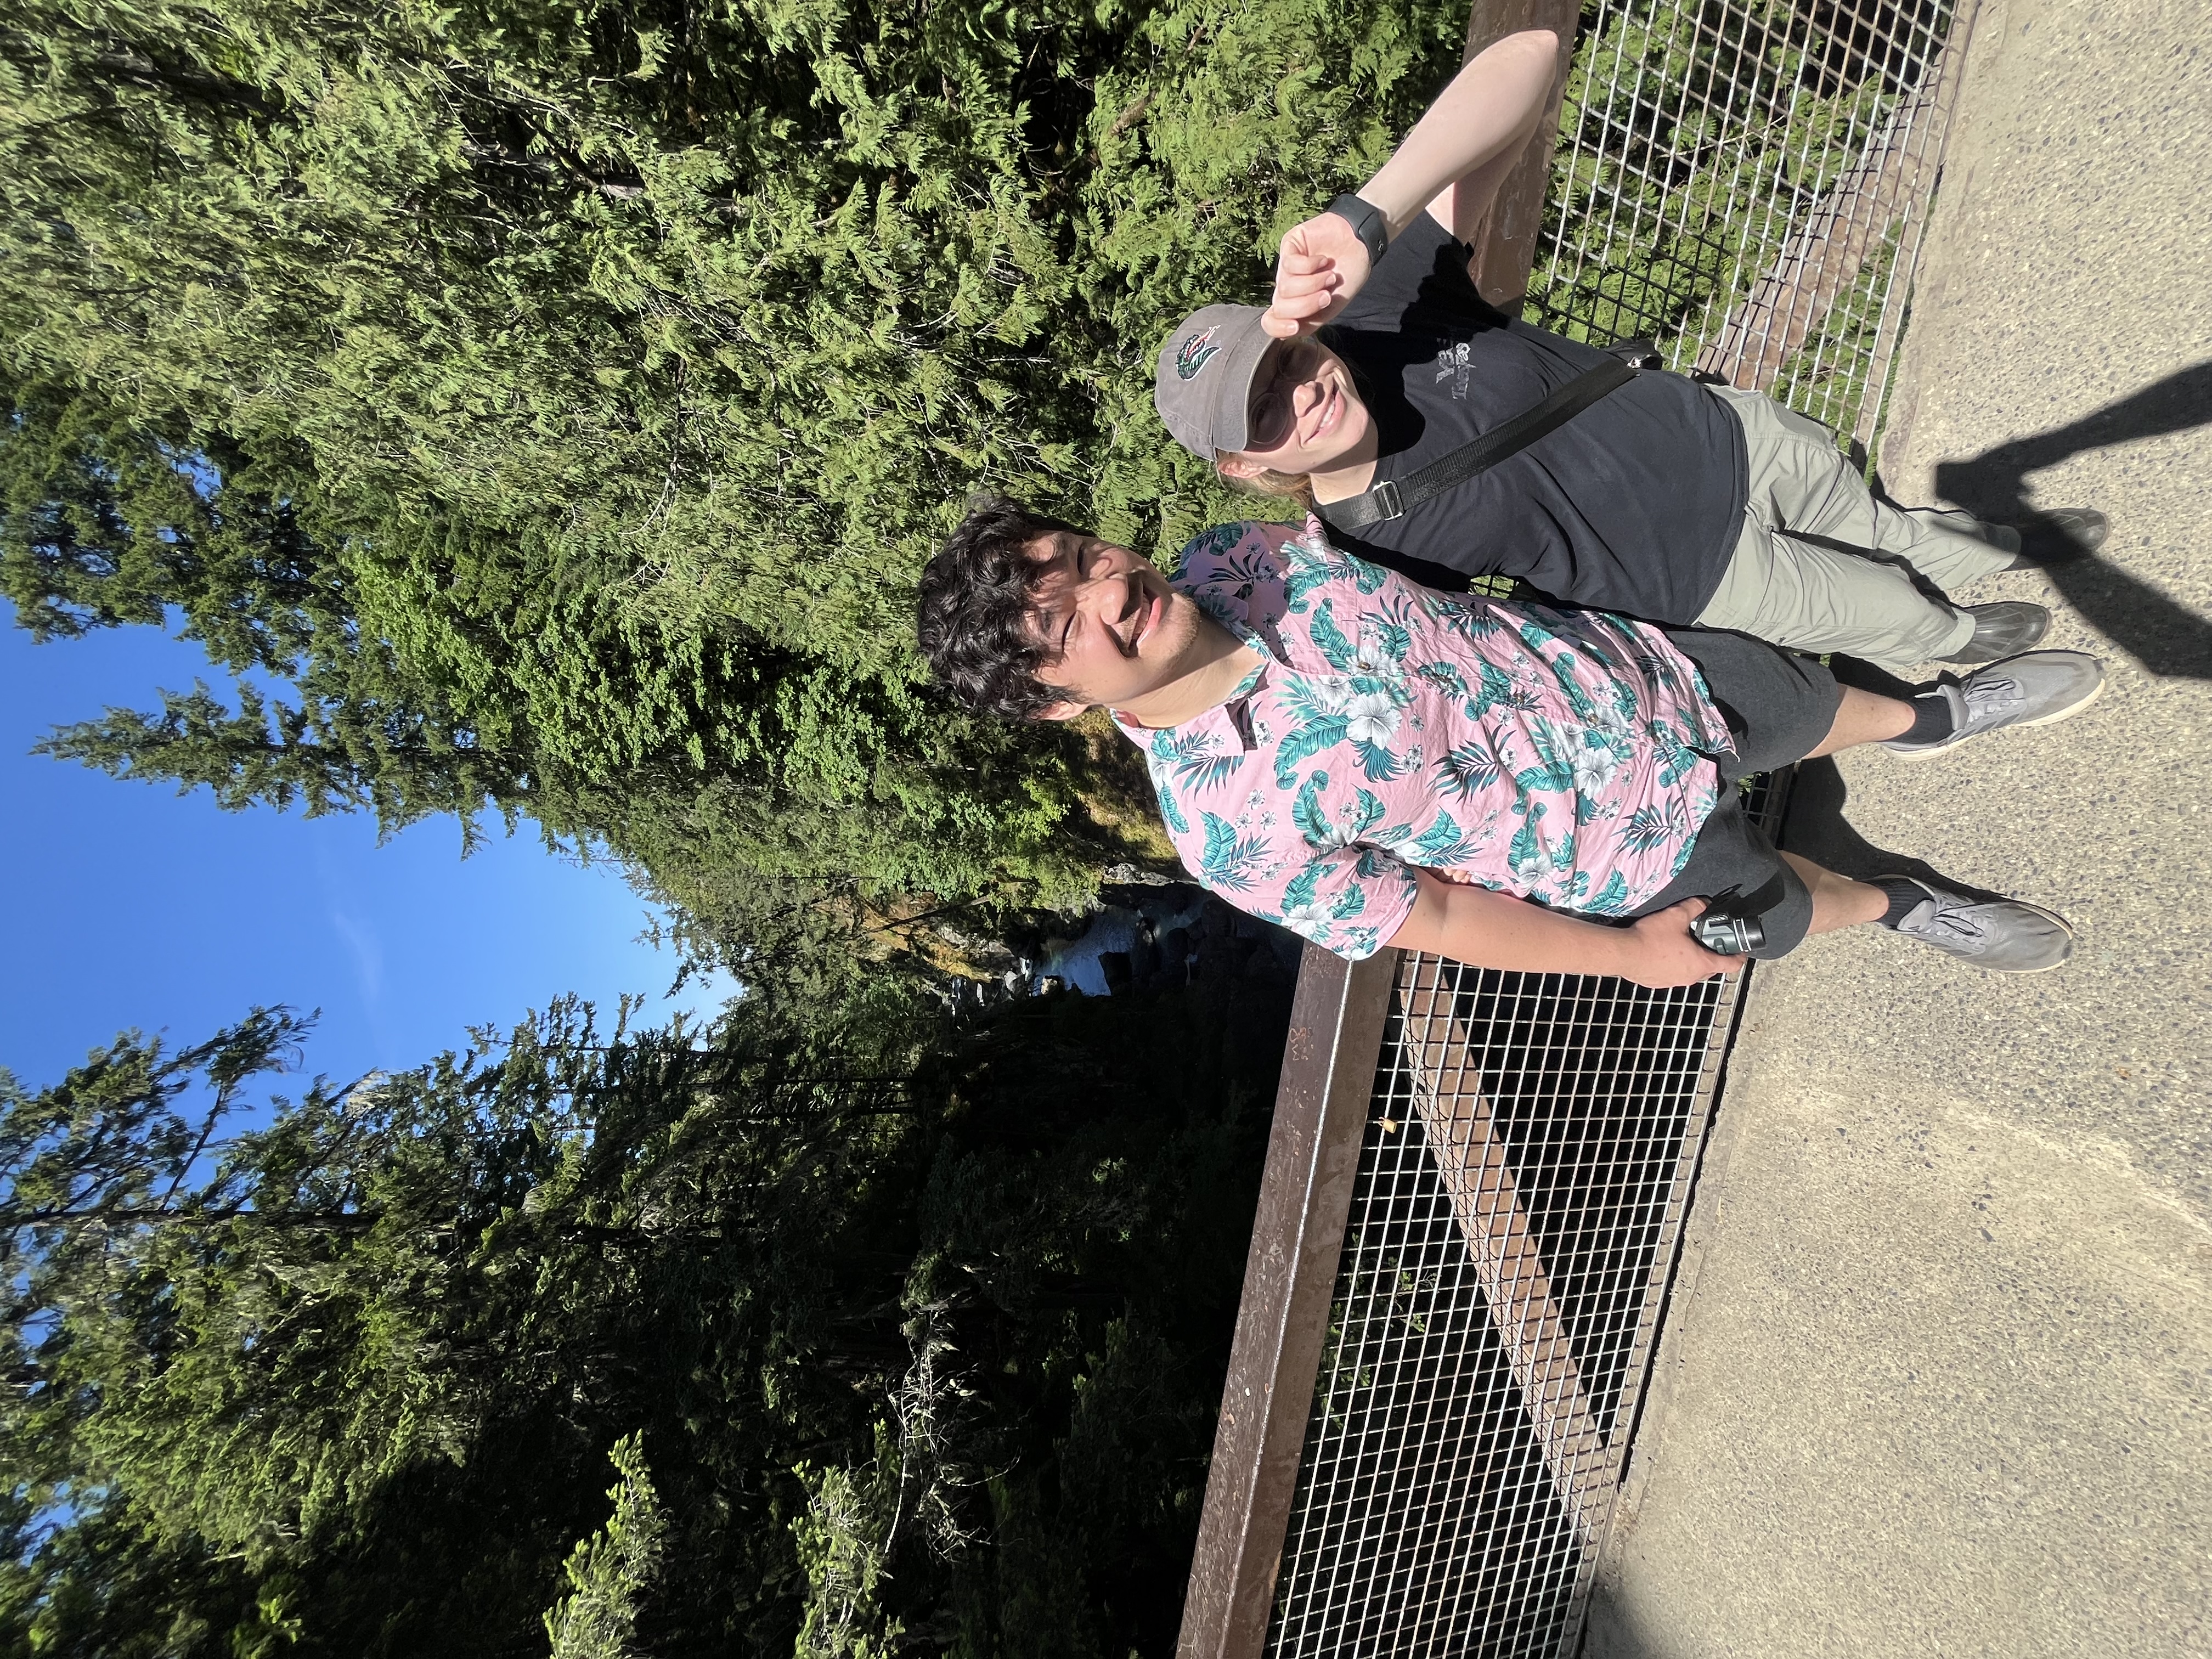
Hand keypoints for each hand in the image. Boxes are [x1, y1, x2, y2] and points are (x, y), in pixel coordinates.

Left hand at [1263, 210, 1374, 337]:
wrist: (1362, 247)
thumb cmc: (1348, 276)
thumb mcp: (1332, 307)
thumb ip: (1310, 322)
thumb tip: (1284, 334)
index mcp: (1294, 305)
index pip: (1271, 322)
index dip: (1278, 328)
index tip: (1295, 326)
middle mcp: (1287, 288)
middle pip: (1280, 308)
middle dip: (1306, 305)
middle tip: (1327, 296)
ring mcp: (1286, 267)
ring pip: (1285, 287)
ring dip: (1313, 284)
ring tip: (1330, 276)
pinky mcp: (1289, 246)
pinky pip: (1290, 264)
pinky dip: (1312, 265)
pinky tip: (1323, 260)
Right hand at [1620, 898, 1742, 987]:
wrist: (1623, 954)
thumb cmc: (1652, 937)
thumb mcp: (1676, 915)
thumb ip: (1695, 907)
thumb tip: (1704, 903)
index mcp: (1701, 963)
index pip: (1731, 965)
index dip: (1740, 957)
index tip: (1741, 952)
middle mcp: (1691, 977)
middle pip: (1711, 970)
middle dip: (1713, 957)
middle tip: (1708, 942)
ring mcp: (1674, 982)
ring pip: (1691, 973)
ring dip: (1692, 962)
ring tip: (1683, 946)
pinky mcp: (1658, 983)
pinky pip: (1674, 975)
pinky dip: (1675, 966)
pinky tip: (1663, 953)